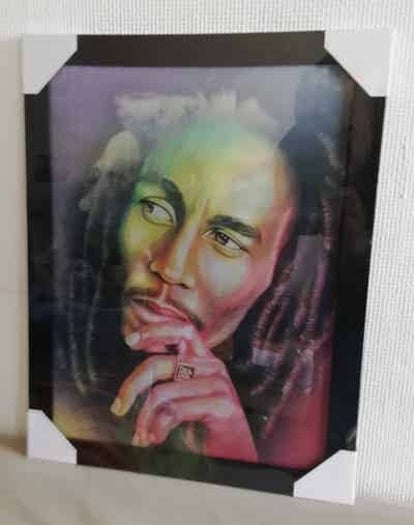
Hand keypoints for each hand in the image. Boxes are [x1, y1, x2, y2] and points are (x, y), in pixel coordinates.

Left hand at [111, 321, 257, 462]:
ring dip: (145, 418)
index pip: (182, 329)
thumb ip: (168, 383)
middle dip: (132, 386)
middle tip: (119, 407)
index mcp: (204, 360)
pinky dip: (159, 427)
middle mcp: (212, 366)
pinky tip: (157, 438)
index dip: (155, 329)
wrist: (237, 456)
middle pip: (160, 363)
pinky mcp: (221, 405)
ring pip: (162, 392)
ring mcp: (219, 384)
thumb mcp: (185, 399)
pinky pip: (174, 411)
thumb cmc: (207, 430)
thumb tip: (131, 384)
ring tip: (143, 435)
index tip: (130, 340)